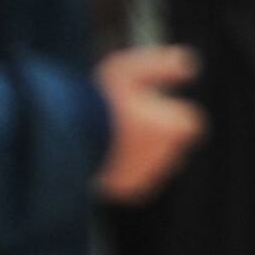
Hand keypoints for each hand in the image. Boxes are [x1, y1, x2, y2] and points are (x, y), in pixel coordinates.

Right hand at [95, 45, 203, 201]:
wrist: (65, 141)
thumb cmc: (99, 101)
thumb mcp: (130, 70)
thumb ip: (163, 66)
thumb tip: (189, 64)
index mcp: (179, 126)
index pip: (187, 120)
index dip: (164, 111)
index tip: (142, 104)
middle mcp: (171, 154)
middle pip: (170, 141)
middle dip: (154, 133)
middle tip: (122, 121)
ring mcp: (152, 174)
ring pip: (153, 161)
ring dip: (138, 151)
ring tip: (108, 137)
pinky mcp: (131, 189)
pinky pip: (135, 177)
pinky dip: (124, 168)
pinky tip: (103, 154)